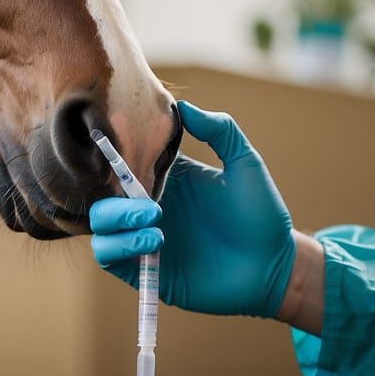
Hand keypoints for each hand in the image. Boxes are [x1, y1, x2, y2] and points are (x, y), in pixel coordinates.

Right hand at [89, 101, 296, 317]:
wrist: (274, 266)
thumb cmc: (262, 213)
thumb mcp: (245, 163)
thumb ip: (221, 130)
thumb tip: (183, 106)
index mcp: (167, 176)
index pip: (124, 160)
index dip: (114, 154)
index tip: (117, 150)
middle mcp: (149, 204)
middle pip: (104, 192)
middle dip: (116, 195)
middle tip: (151, 205)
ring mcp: (144, 236)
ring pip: (100, 225)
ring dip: (116, 221)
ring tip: (154, 223)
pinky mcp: (146, 268)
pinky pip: (109, 257)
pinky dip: (118, 247)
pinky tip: (153, 242)